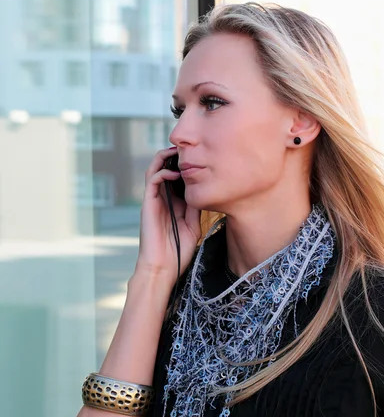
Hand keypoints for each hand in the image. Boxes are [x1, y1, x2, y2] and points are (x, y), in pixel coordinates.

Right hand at [135, 146, 200, 282]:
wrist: (163, 267)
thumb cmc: (178, 251)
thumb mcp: (193, 225)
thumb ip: (195, 207)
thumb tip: (202, 191)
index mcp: (173, 204)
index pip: (178, 178)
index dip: (186, 166)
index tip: (201, 159)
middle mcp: (162, 199)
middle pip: (165, 169)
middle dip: (175, 157)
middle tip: (188, 149)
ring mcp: (154, 201)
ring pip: (155, 170)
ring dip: (165, 158)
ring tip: (177, 152)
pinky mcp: (148, 204)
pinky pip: (152, 180)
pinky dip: (162, 172)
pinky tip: (175, 174)